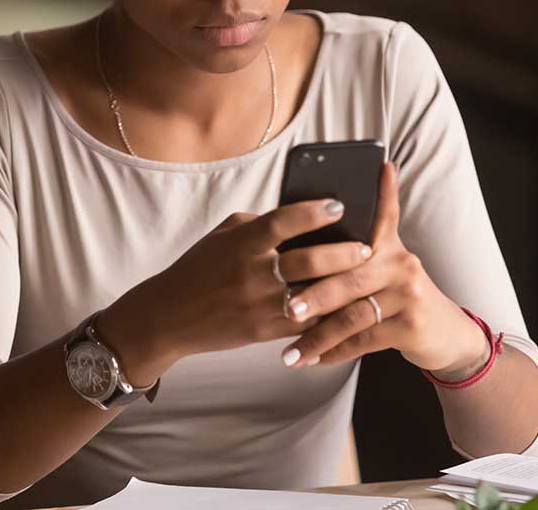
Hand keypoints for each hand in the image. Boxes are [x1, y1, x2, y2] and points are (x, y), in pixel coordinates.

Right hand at [98, 196, 373, 382]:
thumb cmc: (199, 268)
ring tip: (365, 278)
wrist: (169, 315)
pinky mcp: (262, 332)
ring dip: (342, 287)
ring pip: (312, 295)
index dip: (314, 212)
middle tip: (368, 247)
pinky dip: (327, 316)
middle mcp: (252, 272)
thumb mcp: (223, 236)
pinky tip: (347, 309)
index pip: (284, 220)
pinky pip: (303, 324)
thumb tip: (299, 216)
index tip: (339, 206)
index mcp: (242, 242)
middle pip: (308, 260)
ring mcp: (258, 304)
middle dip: (344, 253)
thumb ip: (259, 225)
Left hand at [275, 161, 489, 375]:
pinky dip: (335, 352)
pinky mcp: (411, 325)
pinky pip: (364, 339)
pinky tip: (313, 360)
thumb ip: (354, 254)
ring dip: (317, 335)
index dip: (382, 190)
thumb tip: (307, 239)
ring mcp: (408, 294)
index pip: (383, 213)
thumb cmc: (398, 298)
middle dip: (313, 294)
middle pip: (349, 275)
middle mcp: (401, 263)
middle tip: (284, 307)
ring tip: (290, 351)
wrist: (445, 334)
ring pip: (352, 314)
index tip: (378, 167)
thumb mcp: (386, 268)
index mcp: (389, 245)